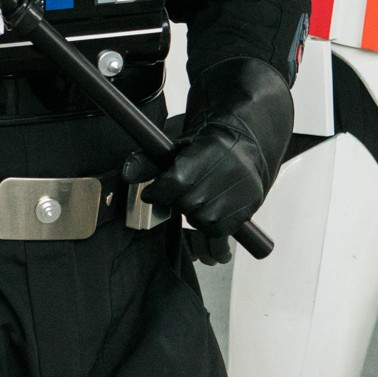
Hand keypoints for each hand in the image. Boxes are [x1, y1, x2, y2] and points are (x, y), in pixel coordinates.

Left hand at [124, 119, 269, 262]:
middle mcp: (232, 168)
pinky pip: (221, 230)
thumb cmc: (203, 149)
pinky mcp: (251, 206)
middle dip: (176, 203)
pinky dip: (209, 229)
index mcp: (210, 148)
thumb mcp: (174, 148)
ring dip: (193, 216)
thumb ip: (148, 162)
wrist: (242, 146)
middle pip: (189, 203)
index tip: (152, 192)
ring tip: (194, 203)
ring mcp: (244, 189)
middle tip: (176, 197)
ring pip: (204, 220)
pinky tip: (207, 217)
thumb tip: (127, 173)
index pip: (177, 180)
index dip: (159, 191)